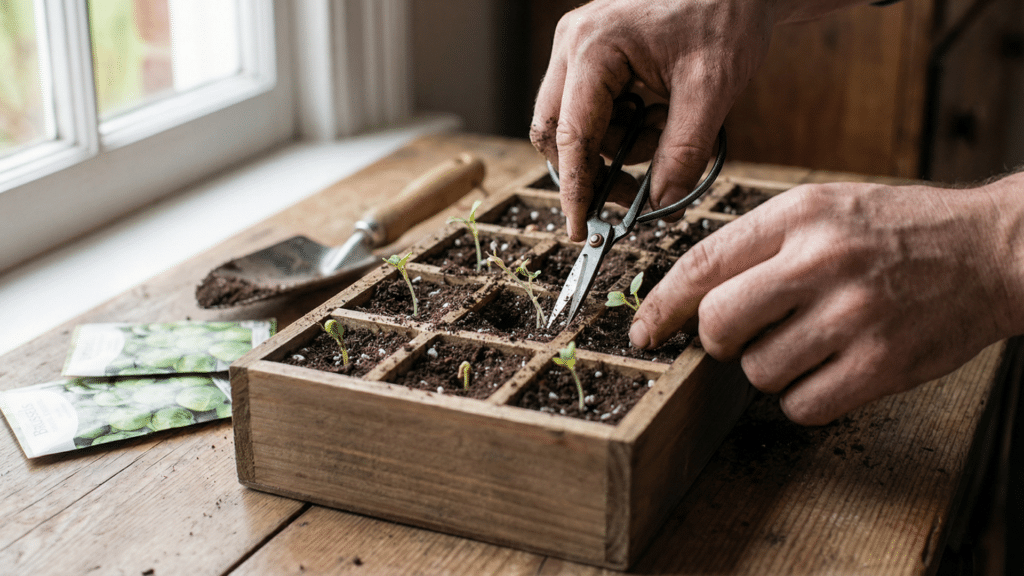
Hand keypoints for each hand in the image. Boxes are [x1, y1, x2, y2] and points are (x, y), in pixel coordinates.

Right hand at [530, 0, 774, 240]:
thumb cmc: (724, 14)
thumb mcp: (712, 89)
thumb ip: (683, 152)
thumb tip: (661, 206)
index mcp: (592, 48)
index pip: (569, 136)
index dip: (575, 189)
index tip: (580, 229)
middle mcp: (572, 45)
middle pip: (553, 131)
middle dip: (592, 169)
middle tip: (633, 196)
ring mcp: (576, 48)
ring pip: (571, 125)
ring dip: (614, 149)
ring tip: (664, 134)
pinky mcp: (590, 55)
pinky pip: (589, 110)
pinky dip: (619, 129)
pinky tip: (657, 116)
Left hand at [629, 176, 1023, 424]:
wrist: (992, 250)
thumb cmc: (900, 230)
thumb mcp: (825, 206)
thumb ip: (760, 242)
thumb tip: (691, 293)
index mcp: (800, 215)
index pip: (703, 263)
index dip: (661, 305)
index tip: (643, 332)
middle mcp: (822, 261)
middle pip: (719, 324)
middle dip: (719, 340)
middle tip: (743, 335)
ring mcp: (853, 314)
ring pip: (759, 371)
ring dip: (770, 368)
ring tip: (808, 344)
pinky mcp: (882, 364)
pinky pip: (802, 404)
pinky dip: (803, 398)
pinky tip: (828, 372)